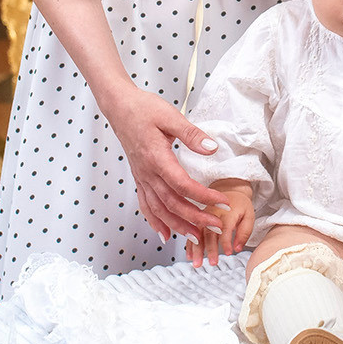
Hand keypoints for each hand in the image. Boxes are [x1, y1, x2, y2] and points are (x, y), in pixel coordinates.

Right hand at [99, 83, 233, 241]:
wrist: (119, 106)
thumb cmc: (142, 108)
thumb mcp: (170, 116)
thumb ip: (191, 134)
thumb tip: (212, 148)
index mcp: (157, 158)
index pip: (183, 185)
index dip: (204, 197)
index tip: (223, 202)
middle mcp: (147, 172)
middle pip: (172, 203)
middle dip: (195, 218)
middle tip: (216, 226)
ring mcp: (141, 176)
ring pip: (158, 209)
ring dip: (177, 225)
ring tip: (195, 237)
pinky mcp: (139, 177)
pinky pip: (145, 204)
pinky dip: (154, 221)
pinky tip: (163, 232)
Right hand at [184, 185, 255, 266]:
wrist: (230, 190)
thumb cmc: (240, 205)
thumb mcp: (249, 216)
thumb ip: (244, 232)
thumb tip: (238, 248)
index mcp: (227, 211)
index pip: (225, 228)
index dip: (226, 242)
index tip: (229, 253)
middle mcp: (213, 213)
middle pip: (209, 232)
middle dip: (210, 249)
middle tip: (213, 262)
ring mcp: (203, 216)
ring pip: (197, 233)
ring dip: (197, 249)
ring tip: (197, 263)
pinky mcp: (198, 219)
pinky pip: (192, 232)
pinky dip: (190, 245)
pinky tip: (190, 255)